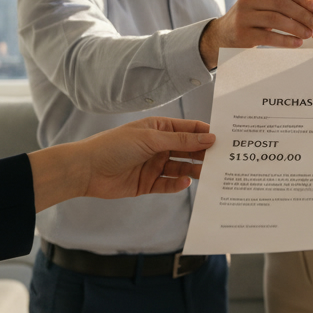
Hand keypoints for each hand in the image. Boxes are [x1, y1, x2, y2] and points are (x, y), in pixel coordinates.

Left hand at [29, 117, 214, 210]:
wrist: (87, 170)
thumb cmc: (114, 146)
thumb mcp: (150, 139)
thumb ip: (181, 140)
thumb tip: (209, 136)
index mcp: (159, 128)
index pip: (189, 129)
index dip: (206, 132)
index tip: (226, 138)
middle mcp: (159, 146)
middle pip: (188, 150)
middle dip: (204, 153)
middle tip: (223, 159)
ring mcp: (154, 165)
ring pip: (182, 167)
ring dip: (195, 170)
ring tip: (209, 174)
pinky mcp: (148, 184)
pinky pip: (169, 184)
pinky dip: (178, 184)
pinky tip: (185, 182)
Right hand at [199, 0, 312, 67]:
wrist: (222, 36)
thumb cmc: (251, 20)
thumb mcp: (262, 6)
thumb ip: (282, 3)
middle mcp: (247, 0)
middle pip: (281, 3)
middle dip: (302, 13)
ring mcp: (243, 17)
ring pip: (276, 19)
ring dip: (296, 27)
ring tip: (309, 34)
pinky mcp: (242, 34)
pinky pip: (269, 37)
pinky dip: (286, 40)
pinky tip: (297, 43)